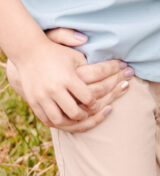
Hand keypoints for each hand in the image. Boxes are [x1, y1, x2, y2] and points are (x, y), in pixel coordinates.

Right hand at [6, 29, 132, 132]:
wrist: (29, 52)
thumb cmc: (57, 53)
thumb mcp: (76, 55)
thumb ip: (94, 64)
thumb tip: (115, 66)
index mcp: (68, 77)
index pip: (87, 97)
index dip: (95, 102)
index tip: (96, 101)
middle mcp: (55, 89)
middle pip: (74, 112)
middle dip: (85, 115)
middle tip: (89, 112)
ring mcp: (42, 97)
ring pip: (59, 120)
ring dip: (71, 122)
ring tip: (77, 118)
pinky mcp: (33, 101)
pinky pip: (46, 120)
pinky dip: (57, 122)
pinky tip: (64, 120)